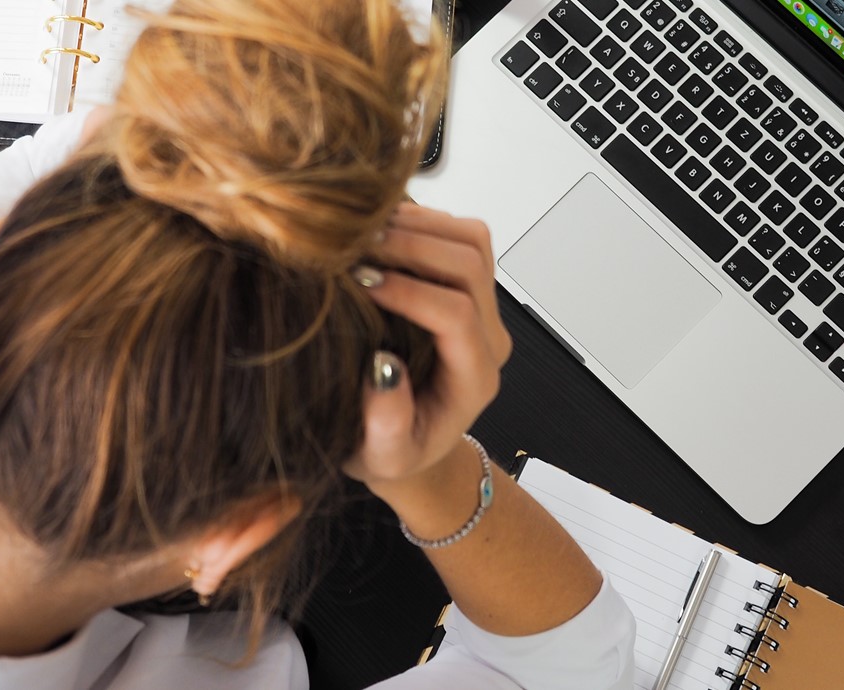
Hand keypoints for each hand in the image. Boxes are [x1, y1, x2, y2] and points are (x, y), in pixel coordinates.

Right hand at [342, 203, 511, 492]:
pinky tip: (376, 230)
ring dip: (418, 225)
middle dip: (412, 246)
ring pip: (471, 240)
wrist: (409, 442)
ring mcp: (482, 307)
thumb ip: (387, 424)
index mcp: (474, 378)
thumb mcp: (382, 456)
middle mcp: (488, 337)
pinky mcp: (467, 285)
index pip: (456, 315)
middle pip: (470, 265)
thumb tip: (382, 369)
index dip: (409, 291)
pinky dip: (420, 220)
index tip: (360, 283)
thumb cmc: (393, 451)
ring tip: (363, 233)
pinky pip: (459, 234)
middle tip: (355, 247)